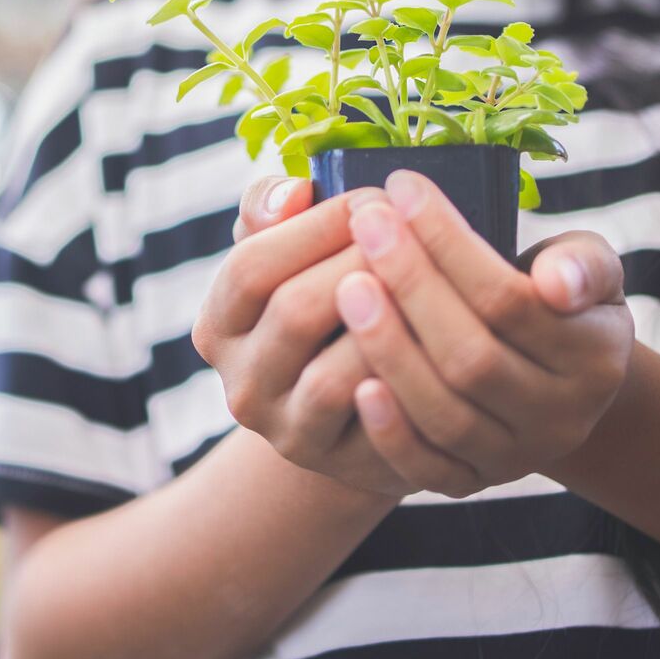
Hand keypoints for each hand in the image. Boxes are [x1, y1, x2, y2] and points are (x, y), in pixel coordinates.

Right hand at [193, 177, 410, 496]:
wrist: (354, 411)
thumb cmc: (325, 306)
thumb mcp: (289, 257)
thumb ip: (274, 209)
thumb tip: (293, 192)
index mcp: (218, 326)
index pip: (251, 266)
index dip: (316, 226)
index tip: (374, 198)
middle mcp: (242, 386)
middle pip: (294, 313)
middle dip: (362, 261)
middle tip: (414, 231)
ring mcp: (289, 433)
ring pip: (332, 377)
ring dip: (388, 322)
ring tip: (430, 280)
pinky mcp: (344, 465)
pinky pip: (378, 428)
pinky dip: (407, 380)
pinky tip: (442, 340)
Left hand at [334, 171, 633, 498]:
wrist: (555, 379)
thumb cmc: (559, 299)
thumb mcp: (588, 269)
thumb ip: (583, 263)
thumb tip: (557, 278)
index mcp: (595, 357)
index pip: (510, 300)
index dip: (451, 244)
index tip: (402, 188)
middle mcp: (561, 418)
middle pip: (472, 357)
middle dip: (412, 285)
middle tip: (365, 224)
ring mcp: (514, 458)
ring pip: (444, 413)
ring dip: (390, 351)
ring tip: (345, 286)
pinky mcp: (470, 483)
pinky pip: (426, 468)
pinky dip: (391, 431)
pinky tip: (354, 385)